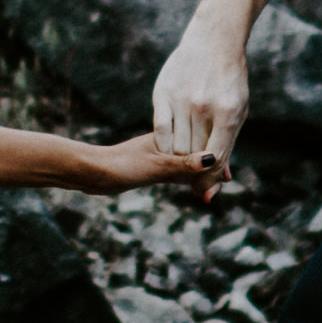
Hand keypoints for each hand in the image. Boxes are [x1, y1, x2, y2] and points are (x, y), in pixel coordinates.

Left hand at [87, 131, 223, 202]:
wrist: (92, 172)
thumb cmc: (121, 165)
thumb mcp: (156, 166)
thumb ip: (184, 165)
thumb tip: (211, 160)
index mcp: (170, 137)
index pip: (200, 146)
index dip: (216, 159)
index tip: (228, 175)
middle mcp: (168, 144)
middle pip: (197, 154)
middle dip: (213, 167)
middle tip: (228, 180)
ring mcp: (161, 155)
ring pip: (188, 164)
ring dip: (202, 174)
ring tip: (218, 184)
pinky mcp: (152, 167)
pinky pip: (178, 172)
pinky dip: (189, 178)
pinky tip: (193, 185)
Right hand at [149, 19, 253, 170]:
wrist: (215, 40)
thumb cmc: (230, 82)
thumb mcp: (237, 113)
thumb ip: (228, 147)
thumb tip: (223, 181)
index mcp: (229, 114)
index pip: (215, 160)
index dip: (209, 181)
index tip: (205, 190)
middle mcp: (205, 108)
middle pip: (193, 156)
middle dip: (193, 174)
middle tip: (192, 179)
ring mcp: (183, 99)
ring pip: (175, 146)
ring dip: (178, 160)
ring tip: (182, 162)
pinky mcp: (163, 92)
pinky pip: (159, 130)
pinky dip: (163, 145)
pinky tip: (169, 147)